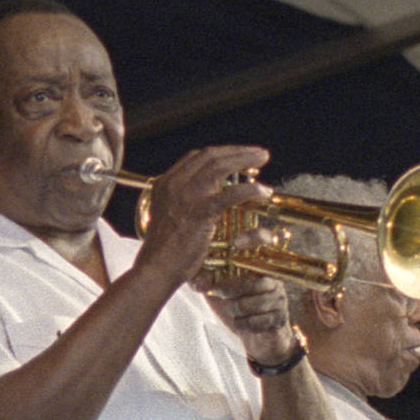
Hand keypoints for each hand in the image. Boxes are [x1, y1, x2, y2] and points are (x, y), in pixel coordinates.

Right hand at [134, 144, 272, 285]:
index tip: (238, 155)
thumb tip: (208, 196)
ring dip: (245, 159)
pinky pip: (231, 194)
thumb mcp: (168, 217)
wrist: (156, 268)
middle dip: (237, 151)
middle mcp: (174, 184)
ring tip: (262, 159)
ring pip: (220, 166)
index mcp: (164, 184)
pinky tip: (262, 192)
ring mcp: (187, 196)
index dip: (221, 153)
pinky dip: (250, 190)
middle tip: (258, 153)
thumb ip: (183, 202)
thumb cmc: (163, 250)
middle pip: (210, 156)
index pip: (196, 158)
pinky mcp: (201, 211)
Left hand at [200, 273, 298, 366]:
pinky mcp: (280, 319)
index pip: (245, 270)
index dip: (226, 282)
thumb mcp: (220, 294)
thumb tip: (196, 282)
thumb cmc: (238, 310)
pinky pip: (254, 322)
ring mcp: (280, 301)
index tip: (213, 291)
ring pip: (248, 305)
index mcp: (261, 272)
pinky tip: (244, 324)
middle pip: (247, 286)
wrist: (257, 338)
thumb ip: (207, 282)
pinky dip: (243, 326)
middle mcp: (275, 283)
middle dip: (230, 299)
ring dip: (235, 314)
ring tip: (237, 315)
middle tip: (228, 305)